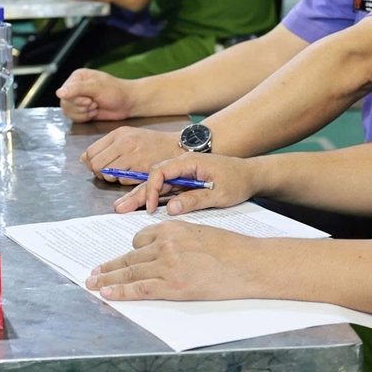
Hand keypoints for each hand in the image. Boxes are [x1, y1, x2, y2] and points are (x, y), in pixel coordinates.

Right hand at [57, 68, 135, 121]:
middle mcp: (75, 88)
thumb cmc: (115, 91)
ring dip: (83, 113)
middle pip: (65, 103)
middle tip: (94, 103)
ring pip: (68, 112)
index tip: (89, 100)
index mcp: (77, 78)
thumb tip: (59, 92)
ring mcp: (78, 100)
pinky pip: (74, 118)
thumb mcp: (96, 87)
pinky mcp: (82, 110)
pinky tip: (95, 112)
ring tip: (95, 107)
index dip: (75, 100)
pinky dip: (84, 118)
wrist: (127, 103)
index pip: (64, 92)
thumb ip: (77, 89)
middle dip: (80, 107)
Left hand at [81, 126, 182, 177]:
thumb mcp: (127, 137)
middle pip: (96, 165)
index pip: (91, 152)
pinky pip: (123, 180)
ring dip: (113, 178)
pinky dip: (126, 181)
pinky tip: (135, 176)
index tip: (100, 167)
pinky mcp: (142, 167)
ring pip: (108, 174)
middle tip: (109, 175)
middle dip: (100, 173)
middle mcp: (124, 142)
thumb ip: (105, 147)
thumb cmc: (152, 144)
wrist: (177, 146)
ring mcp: (133, 155)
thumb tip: (83, 158)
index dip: (92, 164)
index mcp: (119, 134)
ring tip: (124, 173)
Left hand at [84, 220, 258, 300]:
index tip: (119, 259)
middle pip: (130, 256)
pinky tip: (107, 293)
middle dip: (109, 266)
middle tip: (92, 273)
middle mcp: (165, 244)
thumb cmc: (232, 249)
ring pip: (130, 271)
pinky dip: (120, 291)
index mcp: (172, 227)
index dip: (130, 252)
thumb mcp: (200, 232)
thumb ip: (177, 239)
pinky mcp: (173, 286)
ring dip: (108, 279)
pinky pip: (139, 288)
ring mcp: (167, 265)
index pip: (140, 239)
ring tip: (93, 284)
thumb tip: (163, 252)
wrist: (250, 263)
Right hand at [113, 154, 258, 215]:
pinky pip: (165, 190)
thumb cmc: (238, 180)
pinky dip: (153, 198)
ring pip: (157, 185)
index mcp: (189, 162)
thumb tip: (172, 209)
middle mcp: (182, 165)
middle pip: (153, 178)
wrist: (252, 175)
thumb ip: (195, 199)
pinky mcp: (185, 182)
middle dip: (137, 193)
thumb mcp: (220, 193)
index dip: (152, 190)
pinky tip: (140, 206)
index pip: (160, 172)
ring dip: (141, 196)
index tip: (151, 208)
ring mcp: (182, 173)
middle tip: (119, 207)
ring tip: (122, 207)